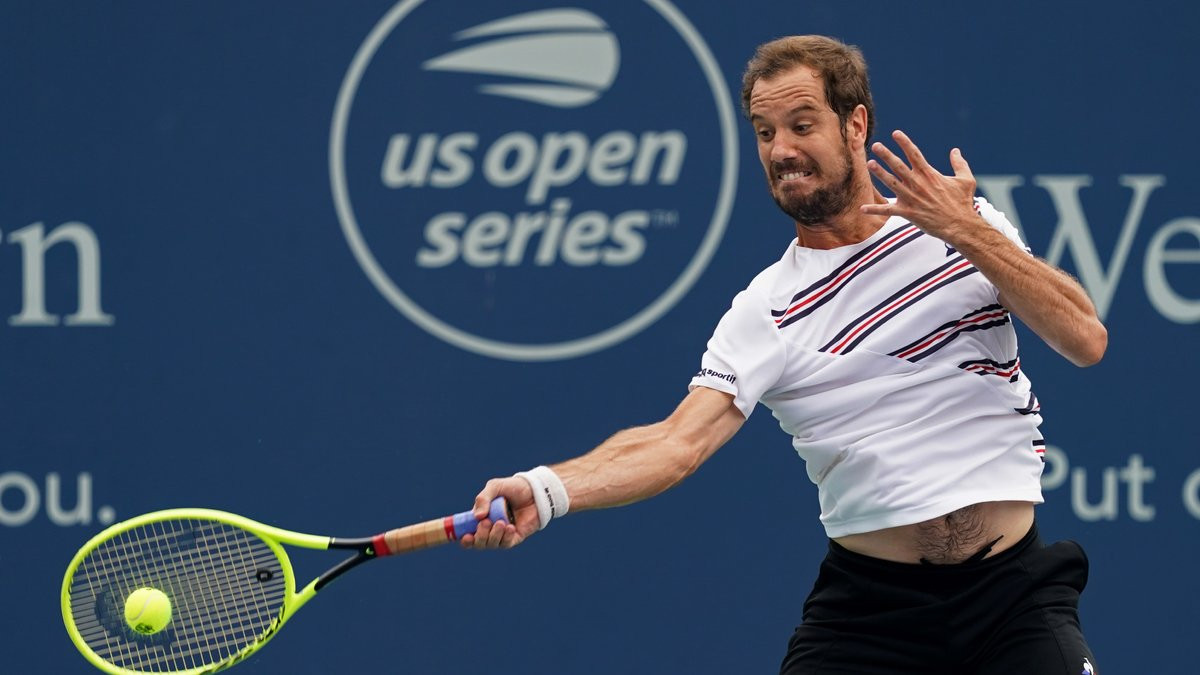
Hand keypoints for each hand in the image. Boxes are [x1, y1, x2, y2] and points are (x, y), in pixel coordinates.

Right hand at [460, 476, 539, 549]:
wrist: (536, 491)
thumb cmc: (514, 487)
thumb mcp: (495, 487)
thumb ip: (483, 498)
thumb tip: (477, 517)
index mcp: (481, 517)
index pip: (468, 533)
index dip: (465, 539)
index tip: (465, 537)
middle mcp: (490, 528)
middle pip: (479, 543)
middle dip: (480, 537)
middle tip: (485, 523)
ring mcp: (502, 533)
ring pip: (492, 544)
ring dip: (494, 536)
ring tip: (501, 522)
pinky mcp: (515, 537)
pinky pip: (506, 544)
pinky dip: (506, 538)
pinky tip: (511, 527)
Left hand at [860, 130, 980, 242]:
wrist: (960, 225)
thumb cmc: (963, 203)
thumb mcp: (966, 180)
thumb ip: (959, 164)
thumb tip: (955, 151)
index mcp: (930, 174)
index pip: (914, 154)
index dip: (904, 143)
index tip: (895, 133)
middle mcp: (918, 184)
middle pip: (899, 165)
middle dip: (886, 155)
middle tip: (876, 145)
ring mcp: (911, 198)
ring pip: (891, 183)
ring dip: (879, 173)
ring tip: (869, 164)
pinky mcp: (908, 213)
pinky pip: (888, 211)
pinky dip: (875, 210)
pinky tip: (862, 208)